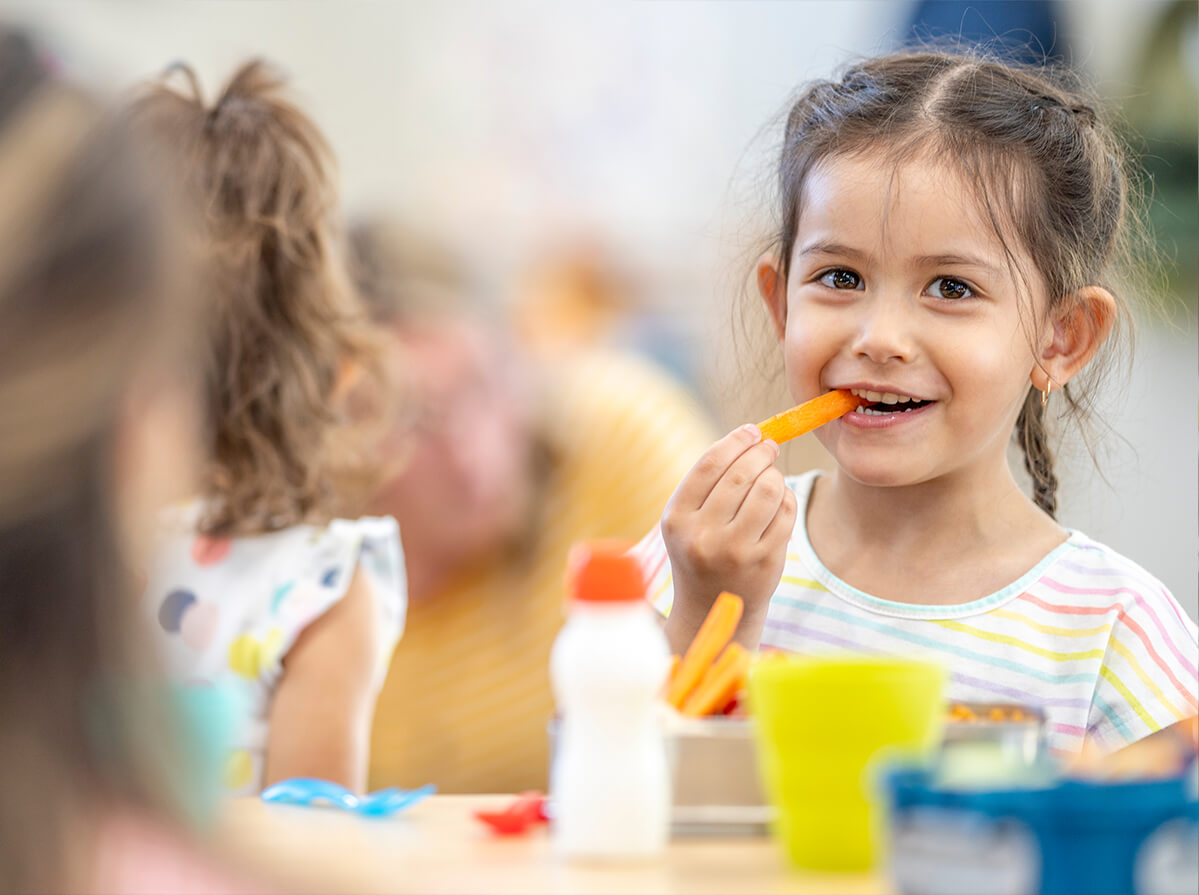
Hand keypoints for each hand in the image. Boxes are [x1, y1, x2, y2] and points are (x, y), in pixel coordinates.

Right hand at [661, 424, 795, 652]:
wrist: (711, 607)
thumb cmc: (701, 550)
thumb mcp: (687, 520)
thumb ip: (709, 481)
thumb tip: (752, 435)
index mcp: (676, 519)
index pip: (709, 464)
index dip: (735, 441)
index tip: (752, 431)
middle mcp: (702, 536)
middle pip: (741, 474)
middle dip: (761, 453)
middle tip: (769, 447)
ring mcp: (735, 552)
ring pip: (769, 490)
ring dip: (775, 475)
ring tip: (771, 477)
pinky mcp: (765, 561)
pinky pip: (786, 512)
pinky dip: (787, 499)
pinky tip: (778, 503)